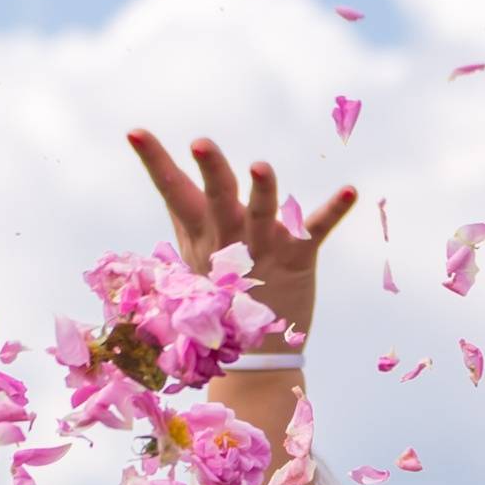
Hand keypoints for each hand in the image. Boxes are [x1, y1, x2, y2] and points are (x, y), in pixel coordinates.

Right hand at [126, 131, 357, 345]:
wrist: (255, 353)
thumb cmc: (223, 292)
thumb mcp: (196, 253)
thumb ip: (187, 213)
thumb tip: (166, 175)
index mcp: (202, 232)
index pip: (172, 190)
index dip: (154, 160)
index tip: (134, 131)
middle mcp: (230, 236)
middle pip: (218, 196)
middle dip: (212, 169)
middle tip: (201, 143)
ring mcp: (264, 246)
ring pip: (261, 210)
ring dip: (262, 188)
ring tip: (260, 167)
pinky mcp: (298, 256)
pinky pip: (317, 229)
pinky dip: (334, 210)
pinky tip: (351, 190)